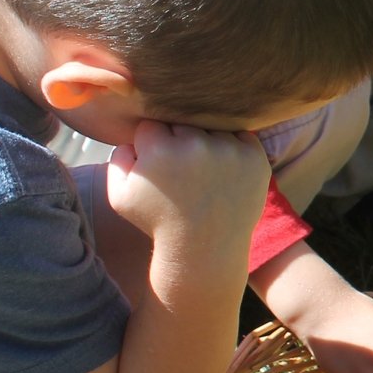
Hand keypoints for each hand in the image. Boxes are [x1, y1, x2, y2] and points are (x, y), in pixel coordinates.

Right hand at [104, 121, 269, 246]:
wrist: (205, 249)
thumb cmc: (159, 222)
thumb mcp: (120, 197)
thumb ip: (117, 159)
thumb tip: (131, 137)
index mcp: (160, 148)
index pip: (152, 125)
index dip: (152, 144)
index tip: (158, 165)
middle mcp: (196, 144)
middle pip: (183, 123)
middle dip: (179, 141)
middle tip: (182, 172)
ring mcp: (229, 150)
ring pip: (212, 128)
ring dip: (208, 143)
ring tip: (204, 175)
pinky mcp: (255, 157)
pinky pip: (242, 137)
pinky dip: (234, 149)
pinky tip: (225, 173)